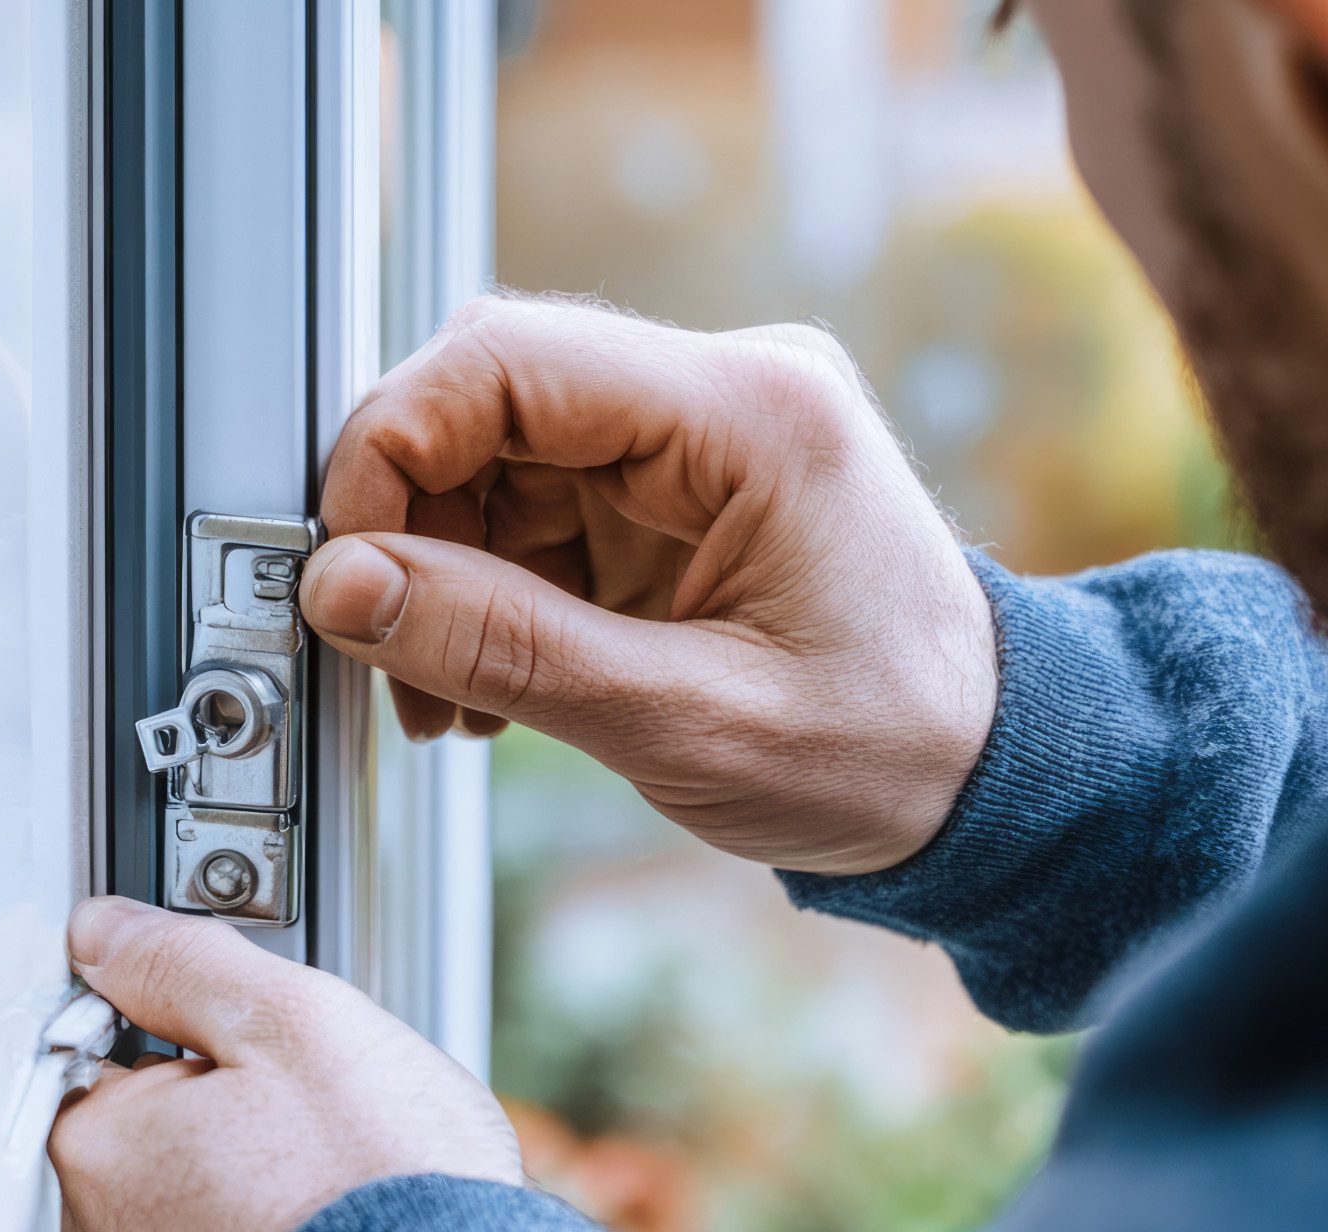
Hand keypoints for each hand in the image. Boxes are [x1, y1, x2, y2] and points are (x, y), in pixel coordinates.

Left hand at [48, 897, 521, 1231]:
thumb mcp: (292, 1022)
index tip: (263, 1045)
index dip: (202, 1028)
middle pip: (157, 1126)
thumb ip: (183, 963)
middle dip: (228, 1103)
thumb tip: (102, 929)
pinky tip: (325, 1224)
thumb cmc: (382, 1184)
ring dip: (249, 1172)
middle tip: (311, 1111)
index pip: (116, 1046)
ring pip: (194, 1190)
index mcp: (107, 1146)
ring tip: (328, 1173)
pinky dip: (266, 1228)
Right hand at [301, 296, 996, 875]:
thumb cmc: (890, 751)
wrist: (987, 778)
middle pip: (490, 400)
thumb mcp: (686, 720)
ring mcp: (700, 439)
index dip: (391, 445)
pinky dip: (488, 589)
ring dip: (441, 571)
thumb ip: (504, 647)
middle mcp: (725, 394)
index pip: (508, 358)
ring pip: (498, 459)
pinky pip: (537, 508)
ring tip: (443, 695)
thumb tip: (347, 588)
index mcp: (751, 413)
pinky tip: (487, 677)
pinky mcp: (679, 491)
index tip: (341, 560)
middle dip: (409, 524)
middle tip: (384, 643)